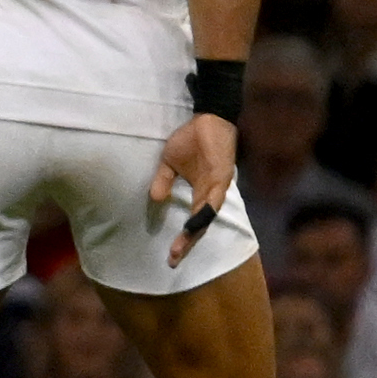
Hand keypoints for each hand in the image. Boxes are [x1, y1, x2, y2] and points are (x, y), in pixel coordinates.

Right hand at [148, 112, 237, 262]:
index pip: (193, 221)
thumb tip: (154, 199)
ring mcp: (218, 187)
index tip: (171, 254)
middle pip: (201, 225)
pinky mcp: (222, 176)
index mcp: (201, 192)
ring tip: (181, 245)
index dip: (183, 238)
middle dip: (187, 243)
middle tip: (173, 259)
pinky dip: (205, 212)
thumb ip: (163, 180)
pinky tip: (196, 223)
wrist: (209, 118)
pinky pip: (213, 198)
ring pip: (208, 216)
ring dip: (195, 232)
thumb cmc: (192, 139)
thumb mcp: (169, 162)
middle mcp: (212, 194)